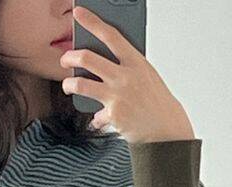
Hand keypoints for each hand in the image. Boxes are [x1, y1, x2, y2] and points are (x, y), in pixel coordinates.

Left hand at [60, 5, 194, 143]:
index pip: (110, 35)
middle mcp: (125, 76)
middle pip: (88, 58)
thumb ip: (126, 65)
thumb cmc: (154, 100)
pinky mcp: (112, 115)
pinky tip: (100, 119)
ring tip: (68, 86)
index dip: (92, 22)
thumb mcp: (145, 74)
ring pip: (81, 84)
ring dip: (69, 85)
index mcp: (135, 61)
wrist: (165, 127)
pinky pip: (95, 115)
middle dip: (70, 57)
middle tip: (65, 60)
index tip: (79, 13)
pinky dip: (96, 118)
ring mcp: (117, 96)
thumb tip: (102, 59)